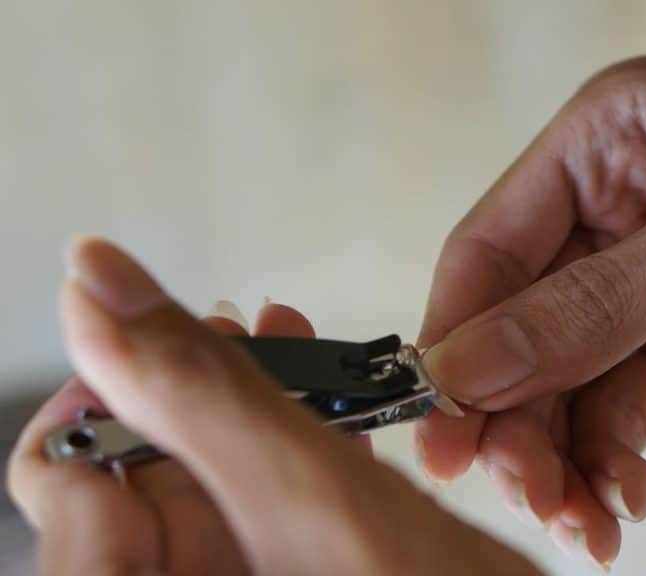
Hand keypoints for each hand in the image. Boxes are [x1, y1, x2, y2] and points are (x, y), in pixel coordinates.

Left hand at [7, 238, 538, 574]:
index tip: (155, 334)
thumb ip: (205, 399)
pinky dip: (292, 456)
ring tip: (292, 347)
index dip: (106, 399)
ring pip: (208, 496)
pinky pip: (260, 518)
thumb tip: (99, 286)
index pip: (69, 489)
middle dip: (198, 396)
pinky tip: (328, 408)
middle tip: (246, 332)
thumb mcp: (320, 504)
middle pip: (140, 489)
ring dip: (253, 414)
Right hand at [415, 57, 645, 564]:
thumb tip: (476, 362)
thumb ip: (609, 296)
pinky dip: (610, 469)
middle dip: (509, 416)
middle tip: (513, 487)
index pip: (492, 248)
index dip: (458, 336)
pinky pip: (621, 419)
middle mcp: (611, 217)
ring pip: (564, 389)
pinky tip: (619, 506)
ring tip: (576, 519)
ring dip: (556, 459)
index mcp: (606, 144)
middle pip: (519, 332)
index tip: (439, 419)